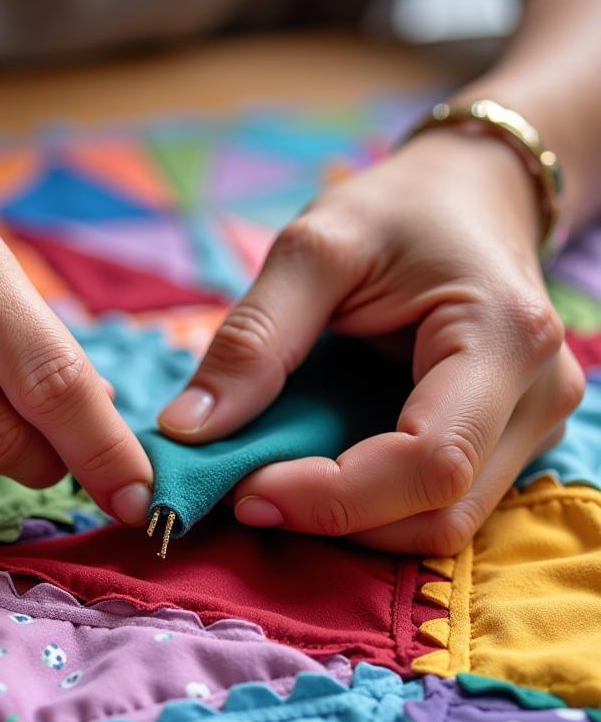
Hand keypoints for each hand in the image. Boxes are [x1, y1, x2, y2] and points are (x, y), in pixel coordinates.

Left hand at [158, 128, 585, 554]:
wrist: (471, 196)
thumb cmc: (399, 210)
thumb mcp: (316, 248)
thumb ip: (254, 338)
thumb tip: (186, 433)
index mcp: (503, 338)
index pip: (430, 462)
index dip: (332, 497)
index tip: (243, 492)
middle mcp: (537, 397)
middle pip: (439, 514)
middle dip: (333, 519)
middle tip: (244, 492)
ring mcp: (532, 427)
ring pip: (439, 525)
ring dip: (348, 522)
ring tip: (273, 479)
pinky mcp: (506, 444)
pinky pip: (434, 505)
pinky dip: (367, 507)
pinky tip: (314, 472)